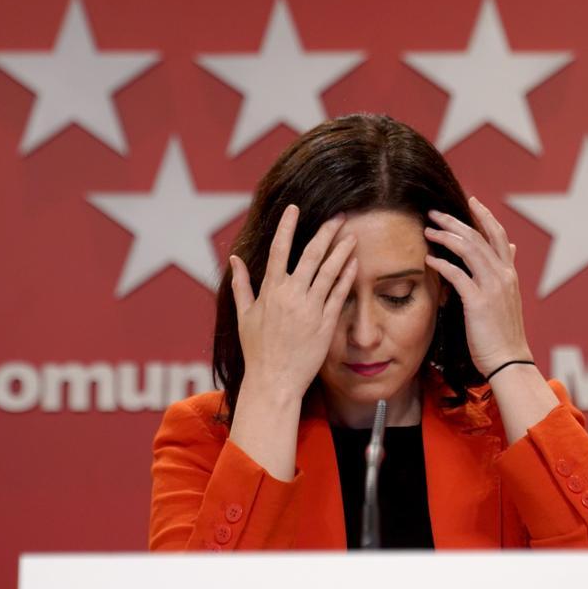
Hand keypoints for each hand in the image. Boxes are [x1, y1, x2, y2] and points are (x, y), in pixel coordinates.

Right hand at [229, 204, 357, 400]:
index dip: (287, 226)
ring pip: (329, 271)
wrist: (274, 380)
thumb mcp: (244, 315)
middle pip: (311, 255)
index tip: (294, 208)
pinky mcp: (326, 323)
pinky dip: (347, 276)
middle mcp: (291, 295)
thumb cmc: (257, 350)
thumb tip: (233, 259)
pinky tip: (354, 263)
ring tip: (352, 235)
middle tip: (339, 216)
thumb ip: (241, 285)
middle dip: (326, 232)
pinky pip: (339, 294)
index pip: (279, 249)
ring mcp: (310, 308)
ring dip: (342, 250)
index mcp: (270, 290)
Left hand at [424, 196, 532, 378]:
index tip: (471, 201)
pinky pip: (457, 275)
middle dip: (455, 221)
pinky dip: (442, 264)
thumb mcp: (508, 297)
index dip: (485, 216)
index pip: (498, 235)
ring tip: (428, 231)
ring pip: (468, 250)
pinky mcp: (478, 302)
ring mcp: (492, 288)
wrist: (509, 360)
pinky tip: (428, 259)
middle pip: (478, 237)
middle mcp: (503, 276)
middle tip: (435, 213)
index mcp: (510, 274)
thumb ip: (506, 272)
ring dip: (446, 237)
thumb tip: (510, 248)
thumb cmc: (503, 333)